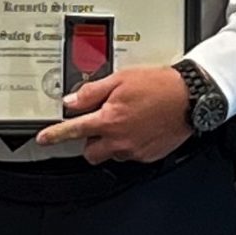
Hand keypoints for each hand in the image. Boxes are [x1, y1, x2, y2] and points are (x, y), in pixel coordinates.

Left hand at [32, 66, 192, 163]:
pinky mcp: (148, 155)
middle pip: (90, 152)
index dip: (55, 135)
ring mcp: (135, 150)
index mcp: (110, 120)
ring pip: (111, 154)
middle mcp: (120, 139)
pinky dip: (129, 145)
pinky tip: (140, 128)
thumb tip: (73, 100)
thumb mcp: (121, 79)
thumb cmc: (161, 86)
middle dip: (90, 140)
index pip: (73, 130)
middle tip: (100, 124)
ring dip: (111, 143)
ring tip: (125, 123)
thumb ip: (93, 91)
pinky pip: (130, 155)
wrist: (191, 98)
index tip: (44, 139)